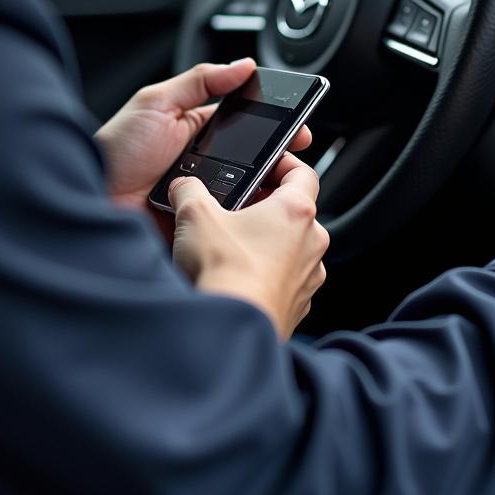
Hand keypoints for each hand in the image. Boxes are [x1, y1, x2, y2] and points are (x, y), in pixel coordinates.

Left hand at [95, 58, 310, 228]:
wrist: (89, 200)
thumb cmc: (114, 150)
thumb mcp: (156, 102)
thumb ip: (200, 81)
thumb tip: (243, 65)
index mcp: (197, 130)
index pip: (246, 124)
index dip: (274, 126)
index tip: (298, 127)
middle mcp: (204, 163)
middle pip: (253, 160)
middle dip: (278, 159)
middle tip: (296, 159)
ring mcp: (203, 195)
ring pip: (247, 191)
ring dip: (264, 187)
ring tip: (282, 185)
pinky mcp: (198, 224)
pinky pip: (229, 220)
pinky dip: (244, 216)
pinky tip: (256, 211)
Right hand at [169, 154, 329, 339]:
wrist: (230, 330)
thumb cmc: (225, 271)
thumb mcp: (195, 215)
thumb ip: (189, 190)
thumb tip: (183, 185)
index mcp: (296, 210)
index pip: (303, 173)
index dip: (284, 164)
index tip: (268, 164)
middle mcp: (311, 242)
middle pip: (295, 212)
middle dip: (267, 208)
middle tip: (237, 208)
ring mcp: (308, 277)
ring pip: (291, 248)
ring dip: (268, 244)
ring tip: (232, 247)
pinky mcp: (298, 306)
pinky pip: (286, 280)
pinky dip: (267, 275)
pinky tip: (238, 279)